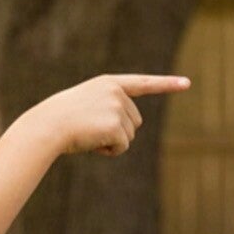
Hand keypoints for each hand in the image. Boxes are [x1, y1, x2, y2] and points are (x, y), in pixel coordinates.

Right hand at [32, 74, 190, 157]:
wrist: (46, 126)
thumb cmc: (59, 119)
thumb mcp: (83, 106)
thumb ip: (106, 109)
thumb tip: (121, 131)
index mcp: (108, 83)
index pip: (143, 83)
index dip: (166, 84)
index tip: (187, 83)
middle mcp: (117, 92)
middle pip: (135, 121)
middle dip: (118, 131)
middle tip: (91, 129)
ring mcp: (117, 108)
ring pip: (130, 135)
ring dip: (112, 141)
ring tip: (88, 134)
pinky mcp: (116, 125)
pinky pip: (122, 146)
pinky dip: (110, 150)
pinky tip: (92, 143)